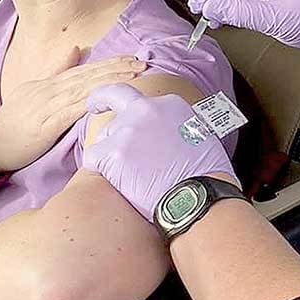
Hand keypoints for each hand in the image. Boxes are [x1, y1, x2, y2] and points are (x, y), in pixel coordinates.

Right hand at [0, 46, 148, 176]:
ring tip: (132, 75)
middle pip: (87, 75)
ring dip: (109, 81)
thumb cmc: (14, 122)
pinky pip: (69, 112)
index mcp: (49, 83)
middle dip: (116, 68)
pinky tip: (105, 96)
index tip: (133, 58)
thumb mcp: (35, 91)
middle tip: (142, 61)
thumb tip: (76, 49)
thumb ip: (57, 72)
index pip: (84, 69)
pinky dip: (89, 103)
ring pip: (83, 89)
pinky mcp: (44, 125)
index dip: (109, 63)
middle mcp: (49, 90)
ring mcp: (46, 106)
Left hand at [82, 87, 237, 224]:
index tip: (113, 105)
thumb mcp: (203, 136)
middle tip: (98, 118)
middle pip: (114, 110)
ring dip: (110, 157)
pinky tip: (119, 184)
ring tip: (132, 179)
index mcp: (170, 104)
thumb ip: (179, 127)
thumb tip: (172, 134)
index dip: (127, 108)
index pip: (138, 101)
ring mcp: (128, 130)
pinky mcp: (113, 153)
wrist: (200, 198)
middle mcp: (147, 109)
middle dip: (105, 115)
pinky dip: (100, 172)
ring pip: (102, 139)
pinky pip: (91, 159)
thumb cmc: (208, 177)